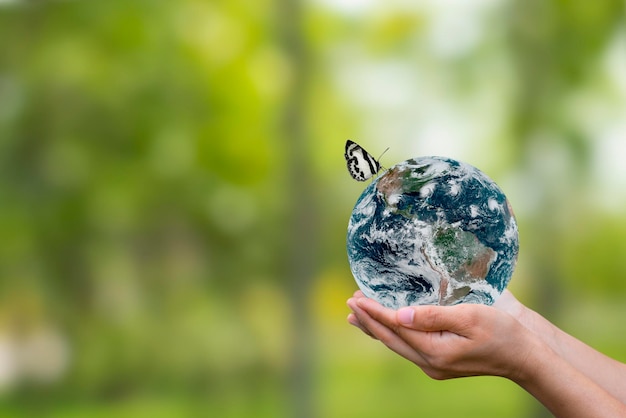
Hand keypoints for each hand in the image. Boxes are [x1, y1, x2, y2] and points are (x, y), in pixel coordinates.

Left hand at [346, 290, 535, 380]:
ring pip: (396, 345)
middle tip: (349, 302)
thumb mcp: (470, 317)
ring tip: (356, 315)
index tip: (355, 297)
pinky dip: (392, 334)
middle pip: (389, 339)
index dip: (373, 312)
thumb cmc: (501, 332)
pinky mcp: (439, 363)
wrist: (523, 358)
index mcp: (434, 350)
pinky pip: (407, 346)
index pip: (394, 328)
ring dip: (376, 328)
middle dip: (368, 320)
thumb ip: (432, 315)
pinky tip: (386, 326)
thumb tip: (398, 314)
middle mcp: (429, 362)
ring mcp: (433, 366)